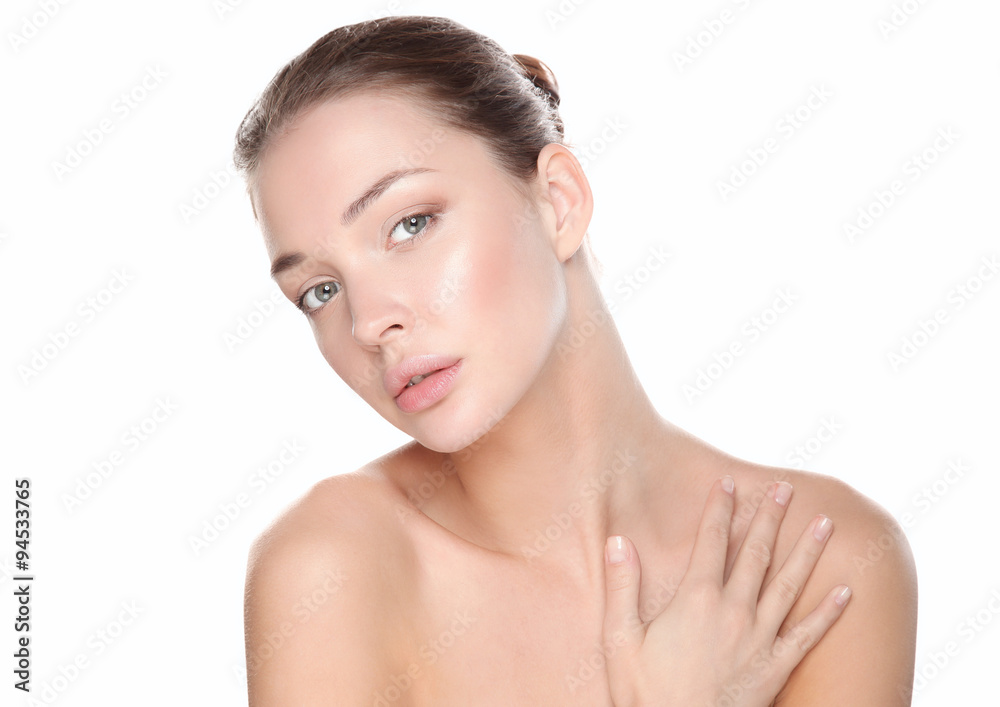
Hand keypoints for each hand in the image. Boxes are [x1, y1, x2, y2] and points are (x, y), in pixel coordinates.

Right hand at [602, 477, 850, 706]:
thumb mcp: (620, 640)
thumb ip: (622, 587)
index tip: (728, 482)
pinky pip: (808, 634)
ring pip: (789, 584)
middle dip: (771, 516)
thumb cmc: (645, 694)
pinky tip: (846, 592)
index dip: (720, 508)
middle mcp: (734, 611)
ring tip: (824, 522)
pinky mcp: (776, 668)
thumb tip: (617, 542)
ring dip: (807, 550)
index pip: (711, 540)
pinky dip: (828, 612)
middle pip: (756, 552)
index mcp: (696, 599)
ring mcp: (760, 639)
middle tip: (785, 488)